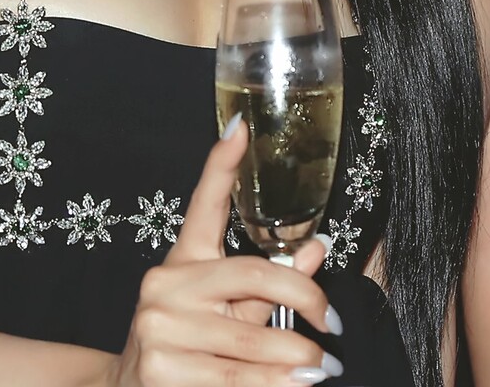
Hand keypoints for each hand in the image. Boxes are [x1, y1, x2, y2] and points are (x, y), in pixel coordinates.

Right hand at [109, 117, 344, 386]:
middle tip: (331, 324)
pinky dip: (272, 385)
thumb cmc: (186, 345)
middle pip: (253, 276)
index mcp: (182, 261)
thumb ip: (269, 283)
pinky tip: (294, 385)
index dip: (222, 167)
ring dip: (296, 358)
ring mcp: (158, 328)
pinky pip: (234, 378)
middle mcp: (164, 285)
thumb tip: (318, 249)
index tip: (241, 128)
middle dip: (304, 301)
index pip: (204, 206)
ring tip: (321, 368)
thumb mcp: (225, 308)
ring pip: (249, 340)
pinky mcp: (160, 371)